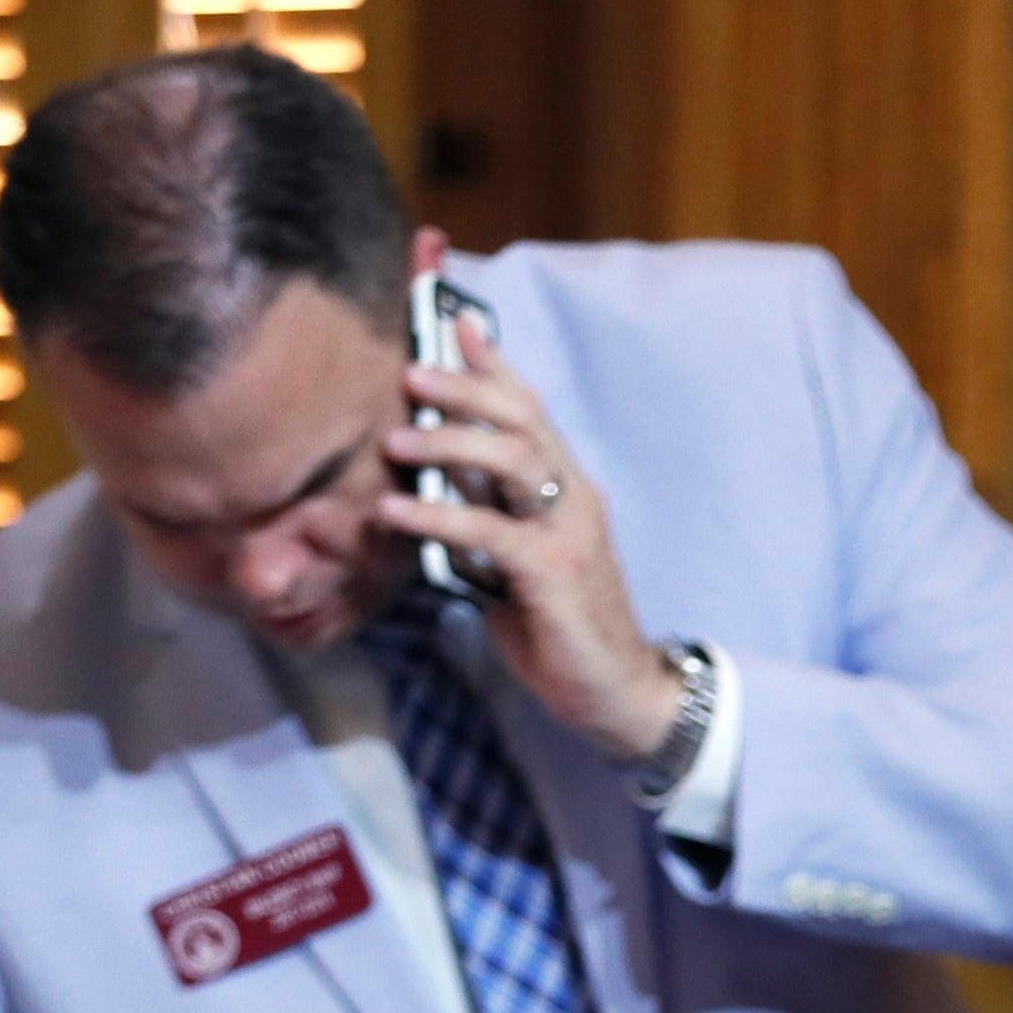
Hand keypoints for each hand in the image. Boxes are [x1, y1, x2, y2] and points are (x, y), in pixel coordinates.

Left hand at [373, 310, 685, 762]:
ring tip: (396, 440)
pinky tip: (395, 512)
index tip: (455, 320)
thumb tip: (433, 490)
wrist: (616, 692)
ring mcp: (568, 532)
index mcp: (566, 490)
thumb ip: (485, 519)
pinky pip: (489, 531)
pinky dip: (438, 516)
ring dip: (450, 443)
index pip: (531, 410)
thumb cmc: (561, 629)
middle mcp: (574, 499)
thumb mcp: (515, 561)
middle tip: (410, 371)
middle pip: (522, 419)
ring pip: (513, 461)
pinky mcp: (554, 572)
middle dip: (466, 387)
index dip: (495, 363)